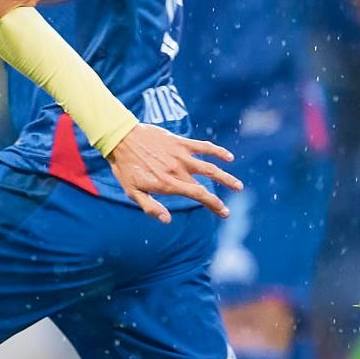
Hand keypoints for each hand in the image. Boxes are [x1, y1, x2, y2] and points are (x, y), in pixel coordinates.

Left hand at [106, 124, 240, 222]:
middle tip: (228, 210)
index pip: (198, 196)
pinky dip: (217, 151)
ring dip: (226, 177)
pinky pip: (203, 146)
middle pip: (205, 186)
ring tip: (238, 186)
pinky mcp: (180, 142)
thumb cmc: (126, 168)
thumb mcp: (133, 192)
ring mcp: (181, 155)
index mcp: (168, 184)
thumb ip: (150, 207)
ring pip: (210, 167)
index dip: (214, 205)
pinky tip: (229, 157)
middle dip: (218, 199)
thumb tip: (167, 220)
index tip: (224, 212)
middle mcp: (178, 170)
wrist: (121, 138)